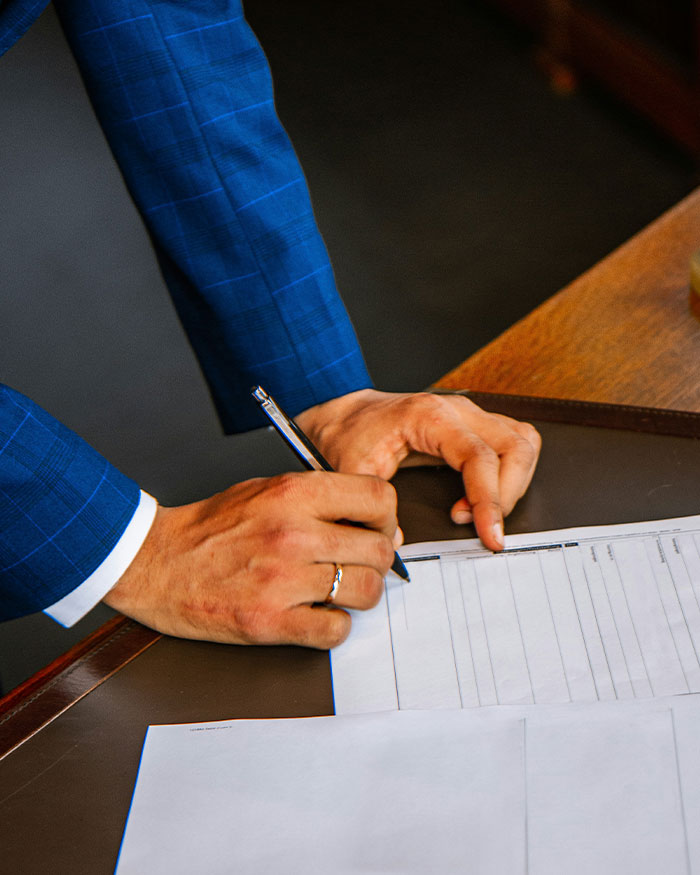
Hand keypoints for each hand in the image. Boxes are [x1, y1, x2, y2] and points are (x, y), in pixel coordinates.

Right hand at [104, 471, 399, 647]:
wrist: (153, 562)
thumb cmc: (209, 527)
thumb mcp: (265, 489)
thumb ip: (318, 499)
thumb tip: (373, 523)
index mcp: (293, 494)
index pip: (378, 498)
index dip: (387, 517)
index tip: (377, 529)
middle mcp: (292, 534)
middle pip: (379, 550)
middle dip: (377, 560)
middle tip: (359, 565)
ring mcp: (281, 580)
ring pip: (365, 592)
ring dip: (360, 595)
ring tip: (338, 591)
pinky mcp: (268, 621)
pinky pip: (335, 631)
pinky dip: (334, 626)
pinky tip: (317, 615)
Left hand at [296, 389, 540, 550]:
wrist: (344, 415)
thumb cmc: (348, 436)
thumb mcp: (351, 471)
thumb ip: (372, 506)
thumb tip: (398, 541)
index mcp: (430, 416)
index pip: (480, 456)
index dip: (490, 500)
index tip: (490, 535)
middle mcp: (457, 410)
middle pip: (515, 447)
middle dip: (507, 495)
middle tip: (482, 528)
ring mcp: (469, 414)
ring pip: (523, 441)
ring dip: (514, 483)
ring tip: (480, 512)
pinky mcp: (473, 424)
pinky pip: (513, 441)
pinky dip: (510, 472)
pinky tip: (481, 497)